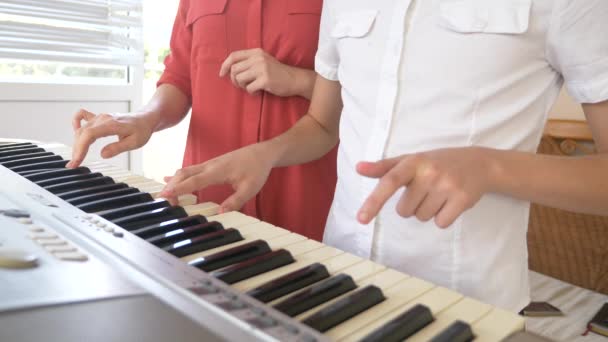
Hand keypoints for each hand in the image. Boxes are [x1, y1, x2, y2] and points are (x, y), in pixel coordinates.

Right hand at [66, 109, 155, 167]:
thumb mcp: (135, 142)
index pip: (89, 134)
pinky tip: (76, 133)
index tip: (77, 161)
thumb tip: (102, 154)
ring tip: (76, 158)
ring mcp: (100, 117)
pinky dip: (76, 123)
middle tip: (74, 165)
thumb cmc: (141, 130)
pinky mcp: (99, 118)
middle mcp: (103, 119)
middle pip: (83, 133)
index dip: (81, 148)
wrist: (145, 119)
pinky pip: (83, 116)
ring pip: (82, 129)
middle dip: (76, 149)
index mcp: (111, 125)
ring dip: (76, 143)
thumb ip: (118, 148)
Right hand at [160, 144, 273, 211]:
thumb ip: (235, 201)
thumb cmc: (257, 169)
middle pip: (184, 175)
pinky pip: (190, 170)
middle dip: (171, 187)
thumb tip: (220, 213)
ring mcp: (208, 164)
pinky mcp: (210, 165)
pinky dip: (179, 177)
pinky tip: (168, 180)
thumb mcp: (250, 188)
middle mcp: (209, 166)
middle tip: (163, 203)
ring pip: (185, 171)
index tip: (164, 196)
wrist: (262, 153)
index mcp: (218, 171)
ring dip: (173, 183)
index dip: (178, 188)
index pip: (193, 181)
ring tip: (165, 197)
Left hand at [219, 48, 298, 96]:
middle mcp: (258, 58)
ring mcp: (262, 69)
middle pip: (234, 69)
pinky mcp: (265, 80)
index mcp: (256, 52)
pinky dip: (251, 92)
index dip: (224, 65)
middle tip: (241, 85)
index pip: (233, 56)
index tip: (222, 74)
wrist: (294, 79)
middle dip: (234, 80)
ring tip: (251, 87)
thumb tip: (228, 70)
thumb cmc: (276, 73)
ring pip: (239, 79)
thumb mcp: (263, 61)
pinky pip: (249, 88)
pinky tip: (258, 92)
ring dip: (242, 86)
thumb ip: (248, 62)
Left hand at [357, 147, 496, 227]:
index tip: (361, 219)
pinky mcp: (462, 199)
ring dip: (428, 210)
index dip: (374, 201)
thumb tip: (358, 168)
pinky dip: (443, 217)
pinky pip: (440, 223)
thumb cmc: (438, 162)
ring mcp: (447, 185)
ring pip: (422, 217)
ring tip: (439, 193)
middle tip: (427, 189)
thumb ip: (384, 167)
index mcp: (413, 161)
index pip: (389, 182)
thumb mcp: (411, 160)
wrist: (479, 163)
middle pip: (404, 210)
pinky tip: (450, 202)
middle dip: (412, 205)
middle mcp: (429, 172)